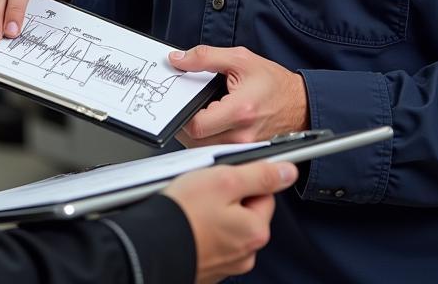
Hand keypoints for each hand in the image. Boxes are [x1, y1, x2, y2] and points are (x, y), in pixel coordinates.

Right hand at [163, 160, 296, 281]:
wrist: (149, 245)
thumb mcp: (225, 179)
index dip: (243, 178)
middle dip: (226, 197)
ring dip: (212, 212)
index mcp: (255, 231)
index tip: (225, 175)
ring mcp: (224, 263)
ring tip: (190, 204)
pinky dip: (199, 228)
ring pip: (226, 225)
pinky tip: (184, 219)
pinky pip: (209, 239)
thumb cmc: (183, 213)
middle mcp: (245, 253)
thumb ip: (260, 174)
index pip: (264, 194)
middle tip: (203, 188)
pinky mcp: (205, 266)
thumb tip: (287, 172)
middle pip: (245, 211)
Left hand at [169, 45, 309, 146]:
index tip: (181, 101)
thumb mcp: (240, 59)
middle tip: (188, 107)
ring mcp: (245, 147)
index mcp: (240, 110)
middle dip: (186, 124)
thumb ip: (205, 57)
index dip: (182, 114)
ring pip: (205, 150)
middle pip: (196, 141)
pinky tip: (213, 125)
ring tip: (201, 114)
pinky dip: (209, 140)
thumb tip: (177, 59)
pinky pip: (218, 152)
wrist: (301, 104)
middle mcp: (243, 135)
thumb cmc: (274, 82)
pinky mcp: (246, 152)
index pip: (196, 125)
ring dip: (196, 134)